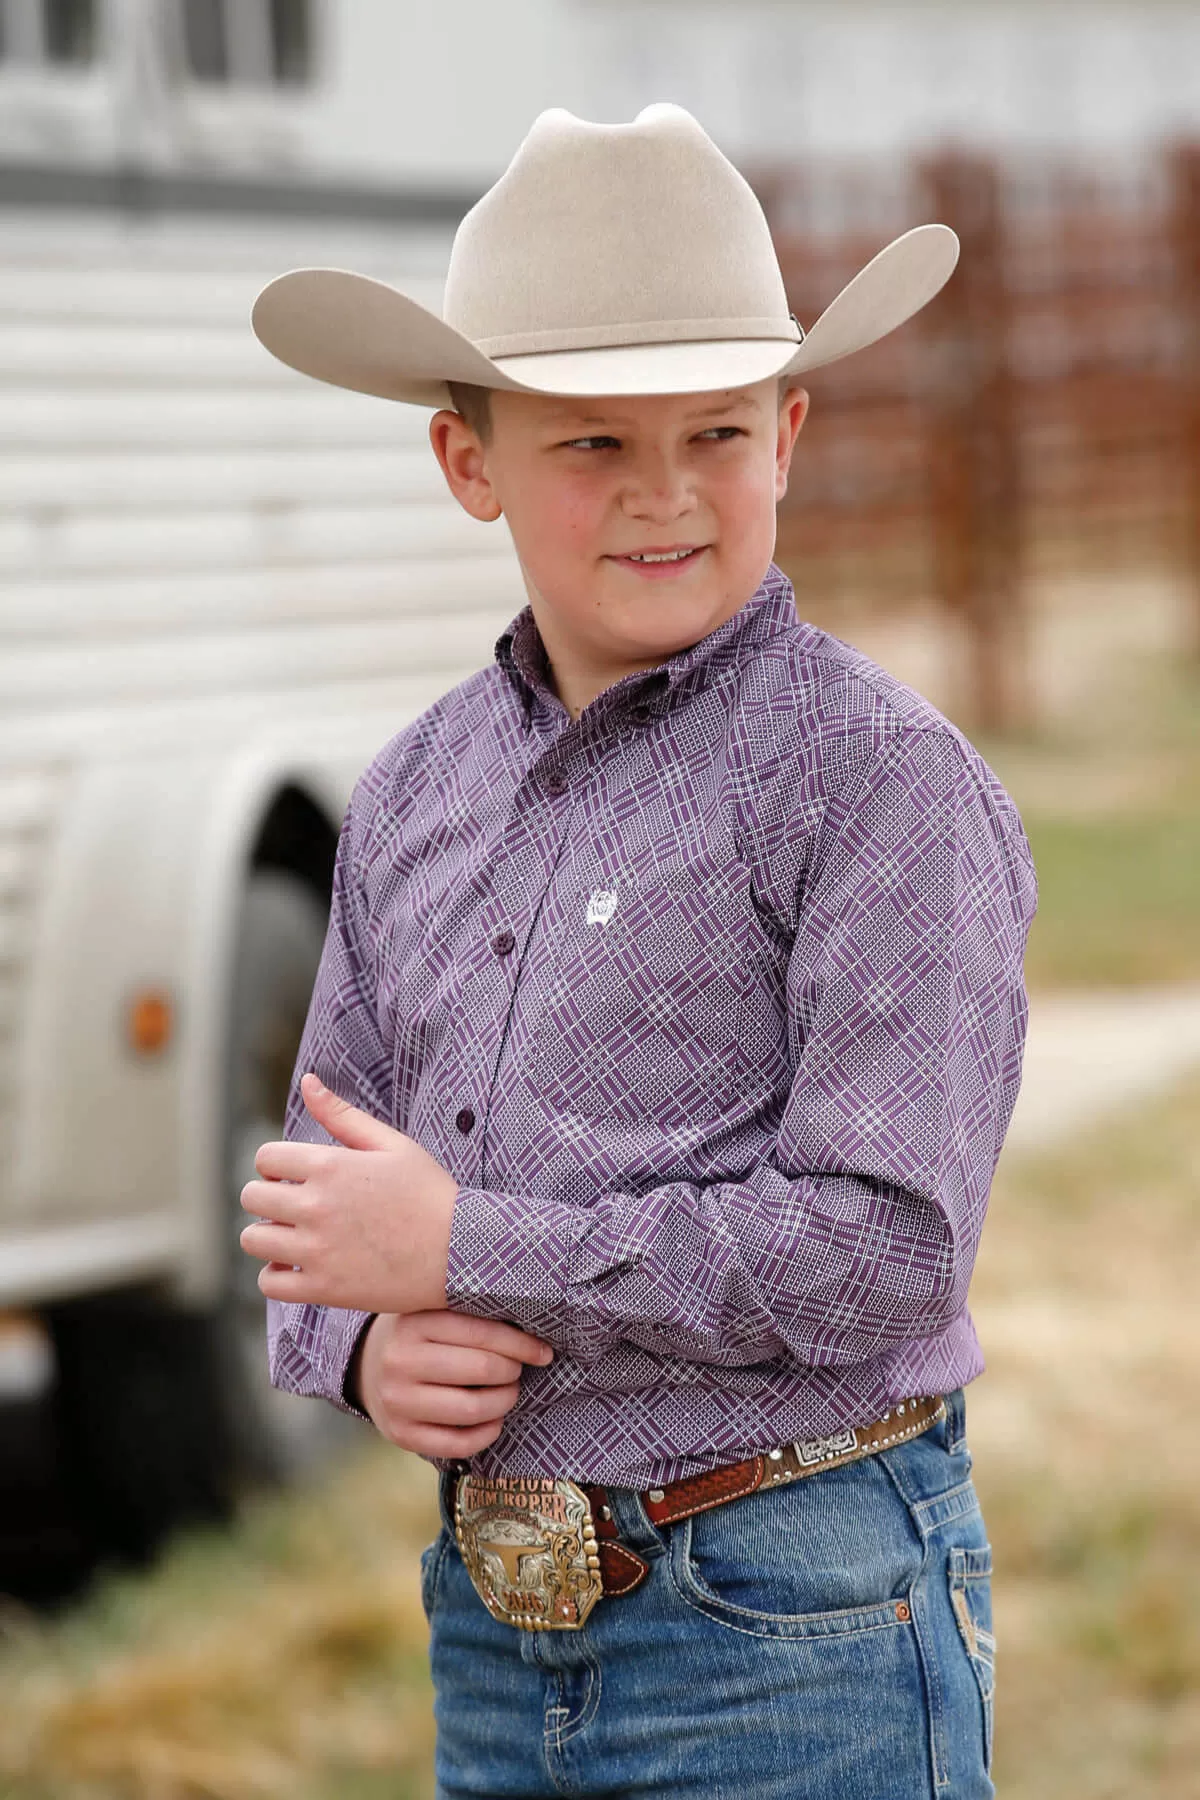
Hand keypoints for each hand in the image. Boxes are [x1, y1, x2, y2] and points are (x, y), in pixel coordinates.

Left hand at [239, 1073, 458, 1313]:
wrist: (461, 1252)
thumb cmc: (429, 1193)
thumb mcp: (392, 1144)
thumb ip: (343, 1114)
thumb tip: (307, 1081)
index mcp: (330, 1165)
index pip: (265, 1158)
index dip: (276, 1164)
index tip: (293, 1174)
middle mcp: (316, 1206)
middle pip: (252, 1196)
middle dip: (268, 1195)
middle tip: (294, 1204)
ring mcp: (317, 1250)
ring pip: (252, 1239)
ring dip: (268, 1235)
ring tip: (294, 1235)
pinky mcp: (323, 1287)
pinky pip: (268, 1283)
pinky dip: (276, 1275)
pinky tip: (298, 1266)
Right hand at [357, 1310, 553, 1459]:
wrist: (367, 1367)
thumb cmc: (419, 1335)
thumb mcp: (434, 1311)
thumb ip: (472, 1314)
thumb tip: (534, 1329)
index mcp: (413, 1323)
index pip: (481, 1332)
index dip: (521, 1344)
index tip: (542, 1351)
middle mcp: (399, 1361)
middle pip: (482, 1369)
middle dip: (512, 1371)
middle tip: (518, 1370)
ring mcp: (397, 1402)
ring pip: (472, 1409)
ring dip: (504, 1401)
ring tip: (508, 1392)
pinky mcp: (400, 1435)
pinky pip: (458, 1443)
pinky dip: (488, 1433)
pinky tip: (494, 1420)